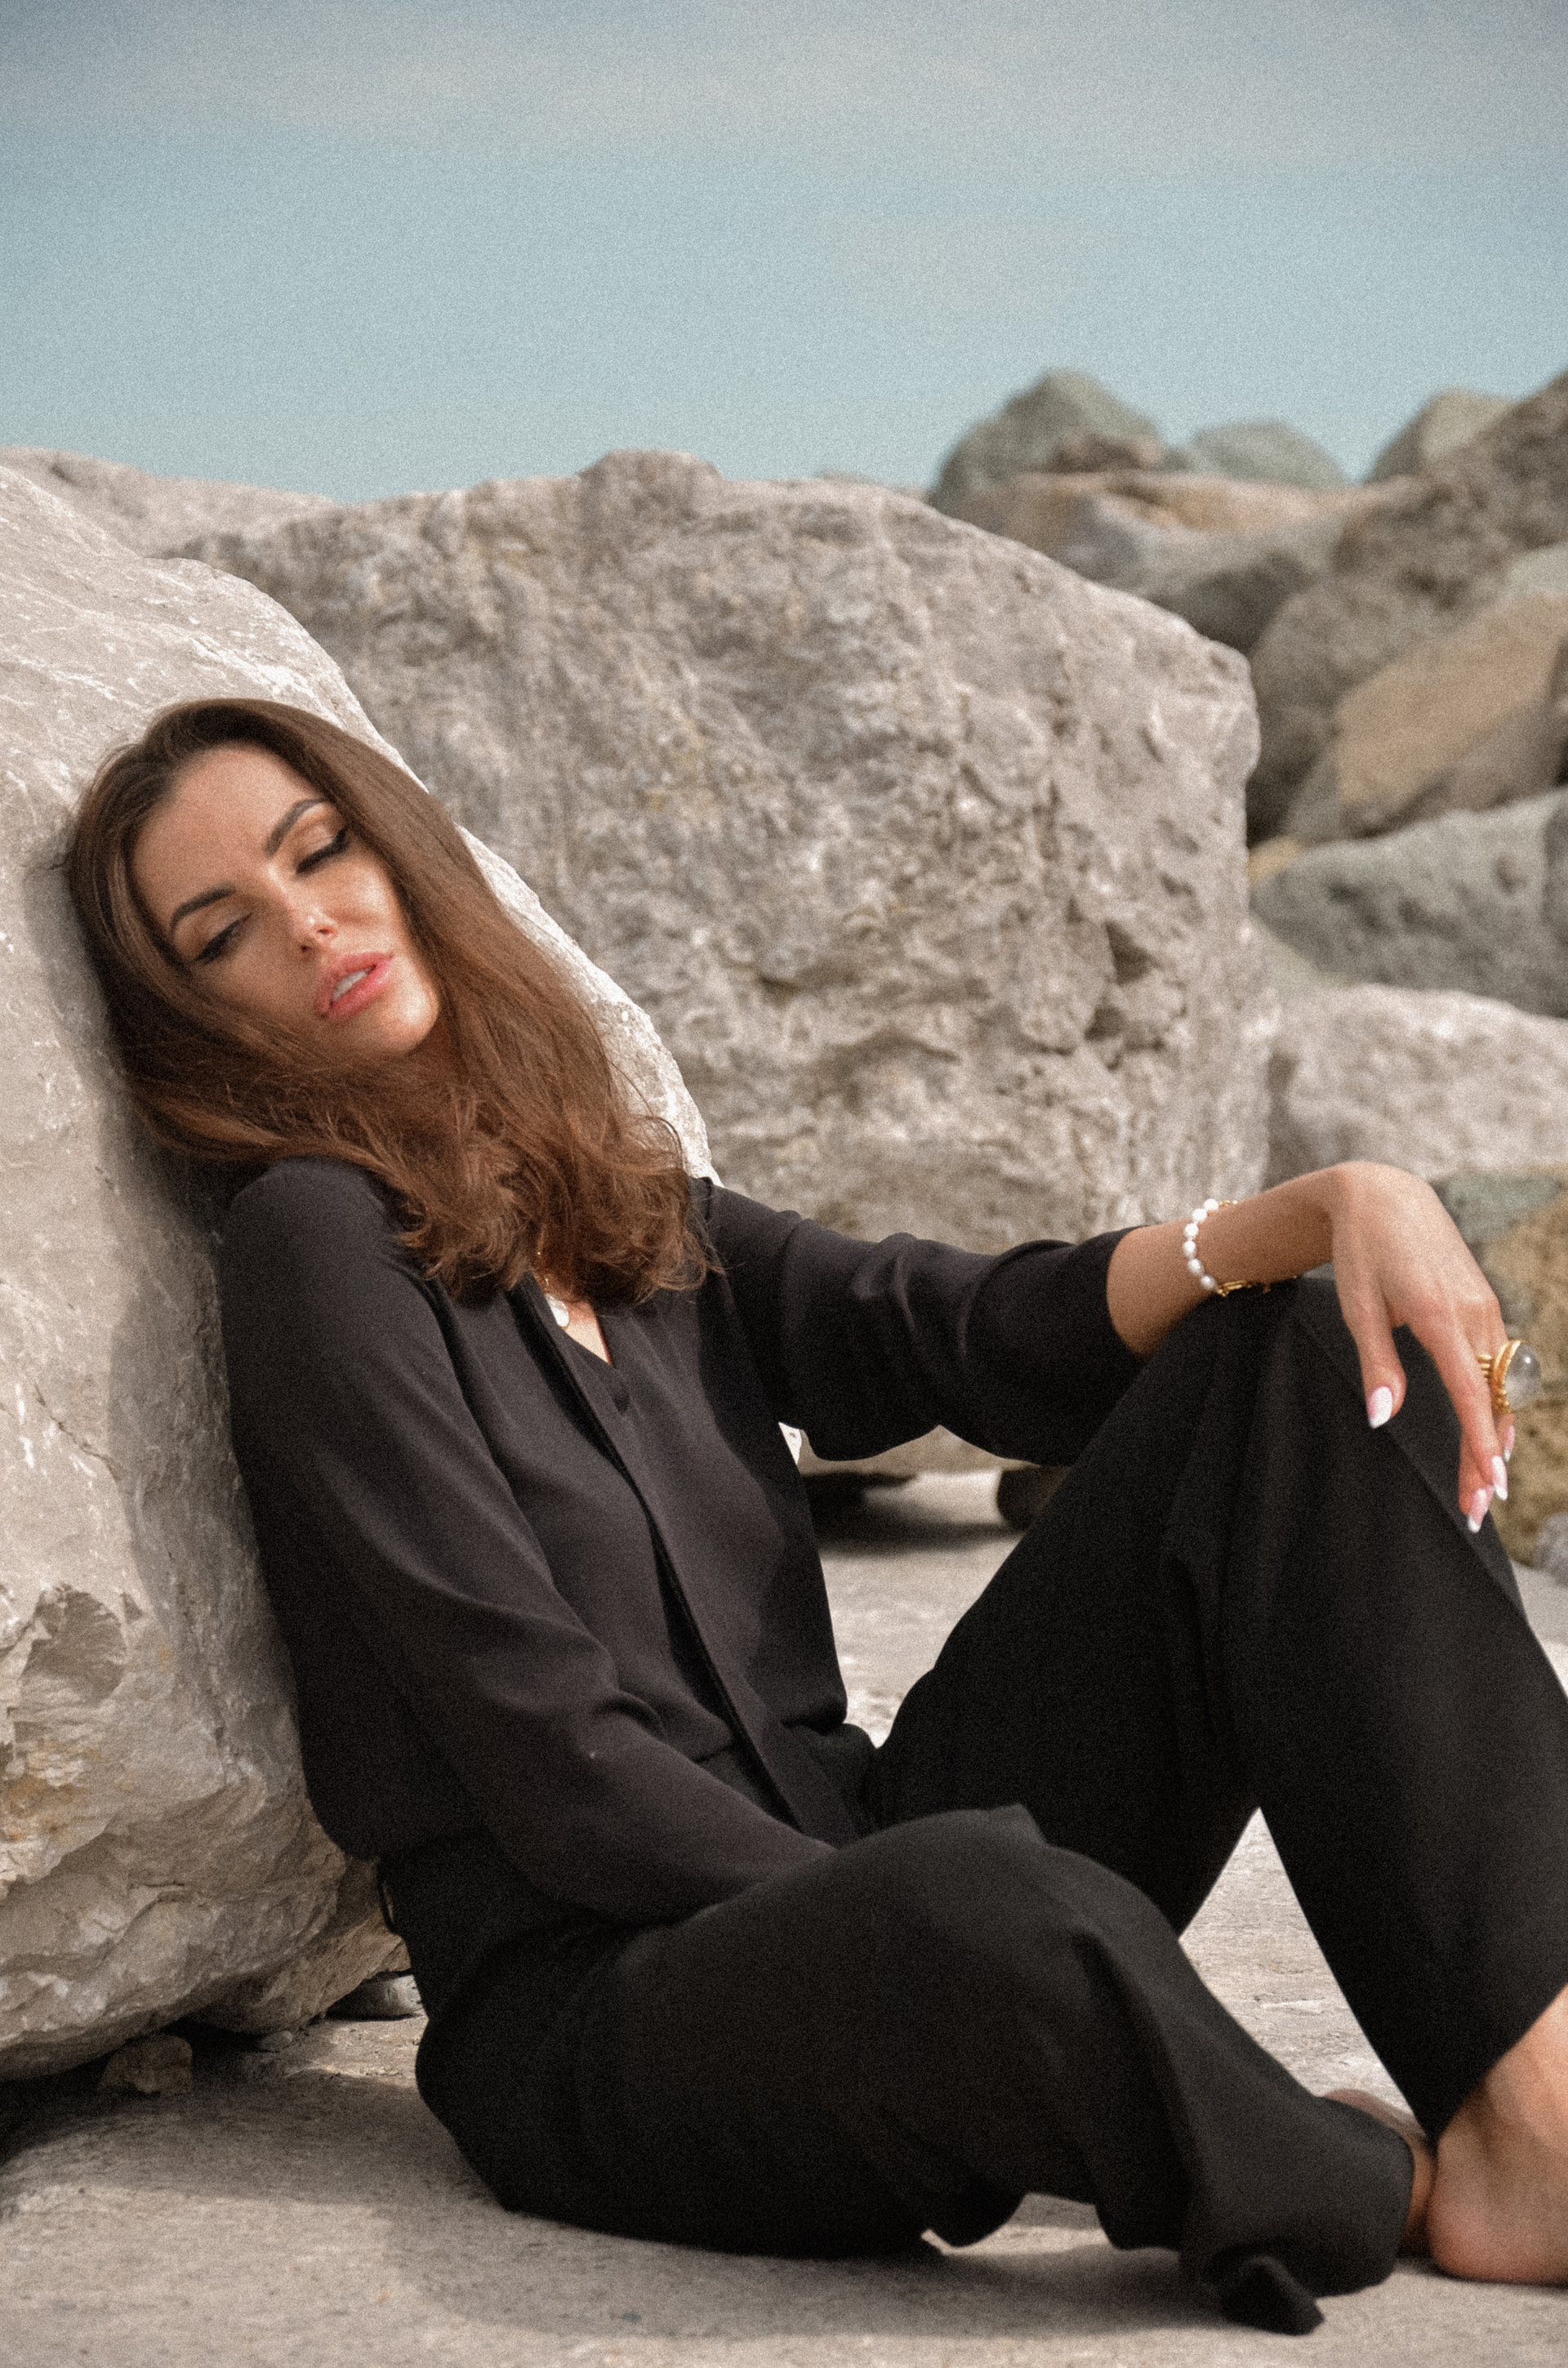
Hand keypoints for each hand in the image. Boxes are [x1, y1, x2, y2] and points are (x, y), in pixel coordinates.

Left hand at [1319, 1164, 1508, 1530]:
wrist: (1384, 1196)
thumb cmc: (1362, 1252)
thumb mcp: (1357, 1307)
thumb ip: (1376, 1365)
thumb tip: (1383, 1419)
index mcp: (1440, 1314)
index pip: (1470, 1392)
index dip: (1480, 1442)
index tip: (1489, 1484)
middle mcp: (1474, 1313)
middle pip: (1491, 1399)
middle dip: (1488, 1456)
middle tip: (1479, 1507)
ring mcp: (1485, 1307)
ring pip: (1500, 1385)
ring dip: (1494, 1434)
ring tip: (1484, 1483)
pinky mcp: (1484, 1304)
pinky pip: (1499, 1363)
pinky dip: (1495, 1402)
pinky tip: (1489, 1433)